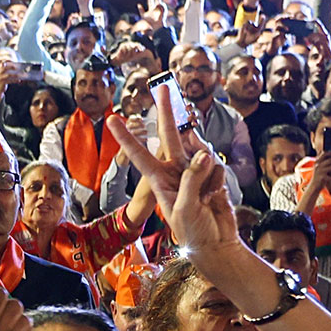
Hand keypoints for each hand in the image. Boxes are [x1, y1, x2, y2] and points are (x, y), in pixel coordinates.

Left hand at [107, 102, 237, 252]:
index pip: (139, 154)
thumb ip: (191, 180)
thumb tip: (203, 153)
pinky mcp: (213, 174)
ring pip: (201, 151)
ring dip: (206, 171)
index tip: (112, 120)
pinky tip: (215, 197)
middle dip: (166, 111)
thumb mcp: (183, 208)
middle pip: (169, 135)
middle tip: (161, 87)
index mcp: (158, 179)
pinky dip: (218, 181)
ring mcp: (195, 170)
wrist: (216, 244)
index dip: (126, 137)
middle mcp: (174, 170)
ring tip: (206, 195)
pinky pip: (217, 166)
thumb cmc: (193, 232)